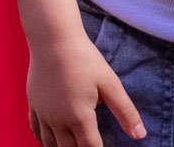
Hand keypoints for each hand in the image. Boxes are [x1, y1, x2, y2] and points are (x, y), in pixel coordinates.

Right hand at [26, 32, 143, 145]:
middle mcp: (58, 120)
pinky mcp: (33, 104)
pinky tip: (51, 140)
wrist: (52, 38)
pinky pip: (35, 130)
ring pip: (50, 145)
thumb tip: (140, 135)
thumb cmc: (83, 58)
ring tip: (73, 146)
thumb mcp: (110, 83)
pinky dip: (44, 140)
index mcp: (79, 117)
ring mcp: (42, 113)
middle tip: (89, 144)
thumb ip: (125, 111)